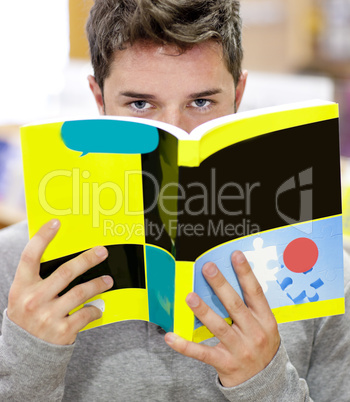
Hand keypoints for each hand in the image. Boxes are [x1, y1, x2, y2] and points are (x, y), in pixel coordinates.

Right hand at [7, 219, 112, 344]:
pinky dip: (96, 310)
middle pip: (65, 272)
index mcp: (21, 287)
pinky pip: (86, 314)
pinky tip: (99, 308)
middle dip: (87, 259)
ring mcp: (47, 317)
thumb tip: (64, 253)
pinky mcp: (61, 331)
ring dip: (98, 284)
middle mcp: (32, 300)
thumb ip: (38, 278)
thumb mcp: (24, 295)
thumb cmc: (29, 315)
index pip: (30, 256)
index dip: (42, 237)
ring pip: (81, 292)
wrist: (25, 354)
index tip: (56, 222)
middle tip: (102, 251)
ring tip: (109, 280)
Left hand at [165, 250, 279, 387]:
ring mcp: (240, 349)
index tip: (235, 255)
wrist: (267, 384)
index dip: (245, 273)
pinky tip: (170, 337)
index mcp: (266, 320)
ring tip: (190, 296)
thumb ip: (251, 306)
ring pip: (218, 326)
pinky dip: (185, 346)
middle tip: (208, 268)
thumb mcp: (265, 325)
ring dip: (203, 310)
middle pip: (234, 305)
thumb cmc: (263, 345)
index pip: (255, 292)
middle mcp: (254, 333)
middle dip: (220, 285)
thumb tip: (230, 278)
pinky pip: (202, 353)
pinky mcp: (225, 363)